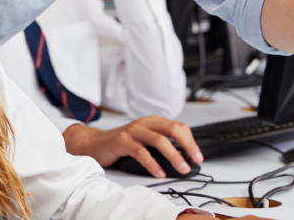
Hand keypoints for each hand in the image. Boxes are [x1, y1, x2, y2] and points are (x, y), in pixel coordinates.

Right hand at [61, 115, 203, 178]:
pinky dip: (153, 164)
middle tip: (195, 160)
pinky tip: (159, 173)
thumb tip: (182, 160)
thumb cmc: (123, 144)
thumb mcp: (145, 141)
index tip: (198, 156)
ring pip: (159, 140)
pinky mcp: (122, 141)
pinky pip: (141, 152)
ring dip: (173, 156)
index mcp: (153, 121)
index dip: (191, 141)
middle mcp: (145, 123)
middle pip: (172, 129)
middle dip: (187, 146)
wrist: (95, 143)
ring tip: (181, 169)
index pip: (178, 126)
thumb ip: (161, 146)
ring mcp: (133, 130)